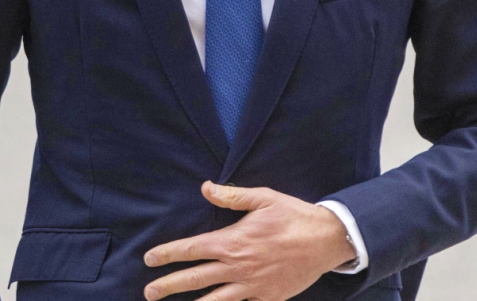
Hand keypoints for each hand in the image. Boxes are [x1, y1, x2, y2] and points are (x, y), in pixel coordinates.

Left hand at [142, 181, 356, 300]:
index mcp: (232, 241)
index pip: (192, 249)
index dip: (168, 254)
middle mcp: (238, 266)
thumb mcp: (263, 198)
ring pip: (216, 300)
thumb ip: (231, 195)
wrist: (327, 241)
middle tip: (149, 291)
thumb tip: (204, 187)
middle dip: (169, 285)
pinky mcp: (267, 298)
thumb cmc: (293, 215)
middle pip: (196, 279)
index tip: (149, 259)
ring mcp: (253, 286)